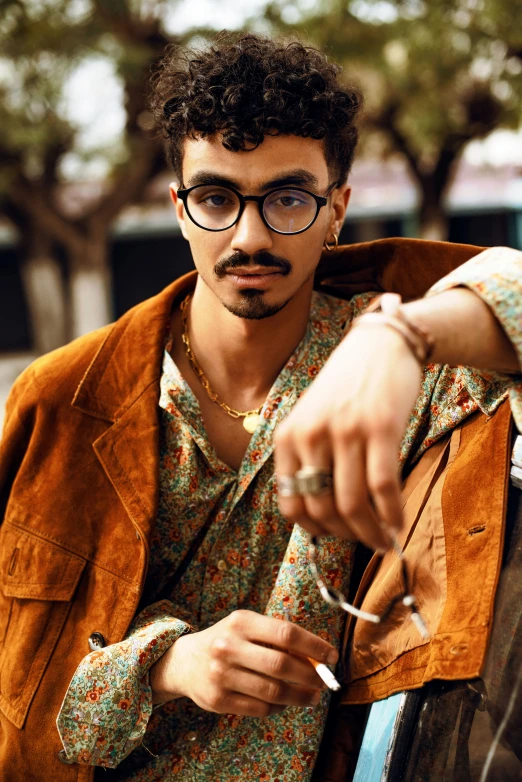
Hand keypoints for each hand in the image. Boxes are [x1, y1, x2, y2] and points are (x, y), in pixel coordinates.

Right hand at [150, 609, 337, 714]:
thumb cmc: (228, 641)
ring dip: (300, 696)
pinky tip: (284, 702)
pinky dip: (278, 707)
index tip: (331, 656)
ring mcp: (221, 675)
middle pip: (282, 665)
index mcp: (241, 622)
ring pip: (273, 691)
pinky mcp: (218, 700)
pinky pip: (259, 708)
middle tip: (324, 681)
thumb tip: (317, 657)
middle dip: (311, 676)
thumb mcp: (246, 628)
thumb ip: (277, 638)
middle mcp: (228, 646)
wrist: (185, 662)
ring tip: (312, 696)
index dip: (314, 646)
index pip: (286, 633)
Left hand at [274, 323, 421, 549]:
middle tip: (366, 542)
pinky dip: (392, 514)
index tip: (334, 536)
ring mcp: (345, 432)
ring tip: (385, 540)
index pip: (291, 503)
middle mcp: (310, 435)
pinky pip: (383, 488)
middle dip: (346, 536)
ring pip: (353, 505)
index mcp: (287, 437)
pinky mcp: (380, 428)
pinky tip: (398, 522)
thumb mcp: (312, 419)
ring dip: (371, 533)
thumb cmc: (346, 388)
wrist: (379, 345)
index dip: (314, 530)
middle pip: (322, 509)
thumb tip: (322, 517)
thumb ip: (309, 459)